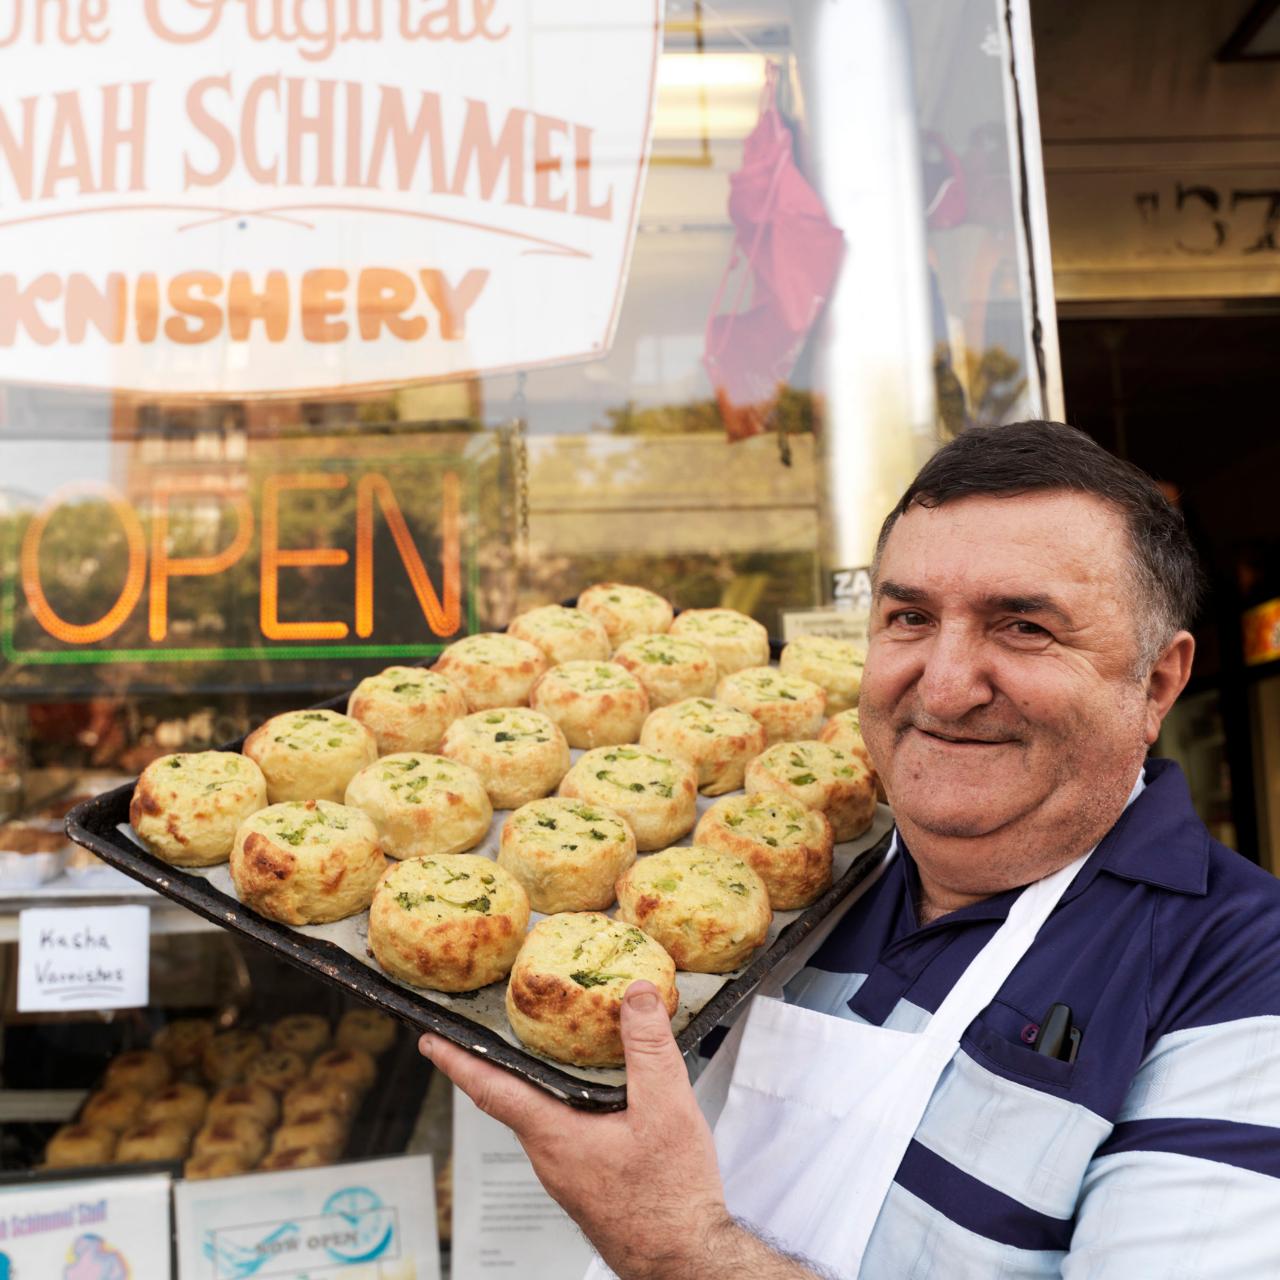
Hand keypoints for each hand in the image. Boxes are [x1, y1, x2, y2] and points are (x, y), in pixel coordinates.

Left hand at [420, 980, 728, 1276]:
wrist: (685, 1262)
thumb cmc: (671, 1199)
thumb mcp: (667, 1109)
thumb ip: (648, 1048)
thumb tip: (635, 994)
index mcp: (554, 1136)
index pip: (491, 1089)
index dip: (457, 1060)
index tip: (429, 1039)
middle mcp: (550, 1157)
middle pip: (510, 1099)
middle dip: (492, 1063)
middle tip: (479, 1030)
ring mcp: (566, 1173)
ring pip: (540, 1116)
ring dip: (531, 1083)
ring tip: (537, 1050)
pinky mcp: (586, 1182)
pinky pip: (562, 1131)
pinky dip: (560, 1102)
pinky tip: (588, 1093)